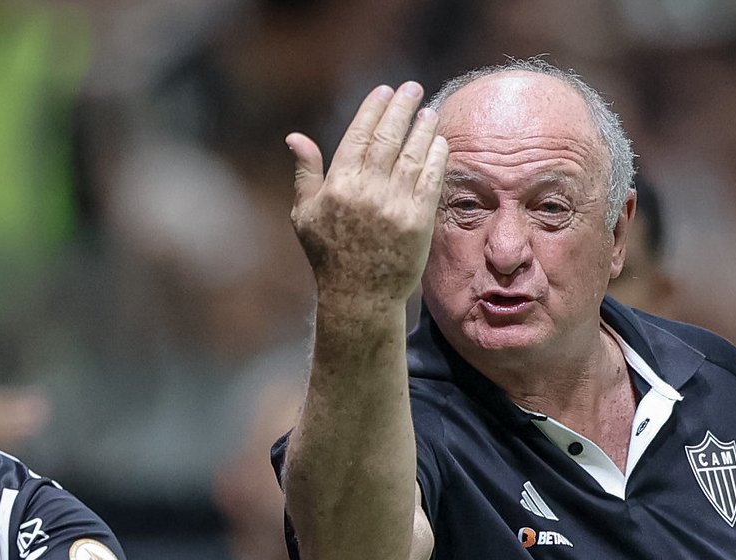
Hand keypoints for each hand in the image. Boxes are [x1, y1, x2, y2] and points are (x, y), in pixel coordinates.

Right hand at [286, 81, 448, 308]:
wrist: (360, 295)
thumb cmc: (329, 255)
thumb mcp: (306, 214)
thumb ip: (305, 173)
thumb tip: (295, 136)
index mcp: (339, 185)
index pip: (359, 134)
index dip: (374, 108)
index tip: (385, 90)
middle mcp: (367, 191)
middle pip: (388, 137)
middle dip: (402, 108)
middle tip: (413, 89)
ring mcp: (395, 205)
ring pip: (413, 154)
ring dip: (424, 128)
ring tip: (429, 112)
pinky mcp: (419, 220)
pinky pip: (431, 179)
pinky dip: (437, 157)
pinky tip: (440, 142)